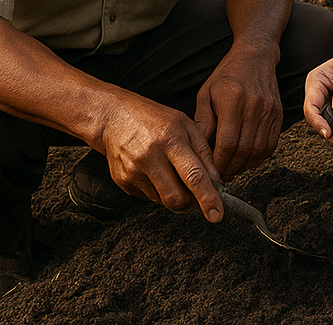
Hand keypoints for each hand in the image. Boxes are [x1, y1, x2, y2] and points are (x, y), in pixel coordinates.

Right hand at [97, 93, 223, 222]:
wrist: (115, 118)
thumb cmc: (155, 119)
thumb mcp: (185, 125)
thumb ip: (203, 152)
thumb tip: (216, 180)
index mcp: (171, 140)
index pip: (194, 175)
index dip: (208, 198)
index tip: (217, 215)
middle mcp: (151, 157)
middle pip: (177, 198)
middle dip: (190, 203)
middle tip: (195, 193)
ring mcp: (134, 171)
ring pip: (163, 201)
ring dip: (174, 195)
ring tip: (171, 172)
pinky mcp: (123, 181)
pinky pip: (148, 198)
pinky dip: (158, 191)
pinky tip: (154, 171)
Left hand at [194, 48, 283, 181]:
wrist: (255, 56)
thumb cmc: (227, 75)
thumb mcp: (206, 94)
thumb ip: (202, 123)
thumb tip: (196, 152)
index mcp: (233, 99)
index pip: (228, 142)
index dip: (219, 163)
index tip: (210, 172)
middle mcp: (254, 105)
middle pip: (244, 149)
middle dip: (231, 168)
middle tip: (220, 177)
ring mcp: (269, 109)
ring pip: (259, 150)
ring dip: (245, 166)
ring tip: (232, 170)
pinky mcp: (279, 113)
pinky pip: (271, 144)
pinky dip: (259, 158)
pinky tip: (247, 160)